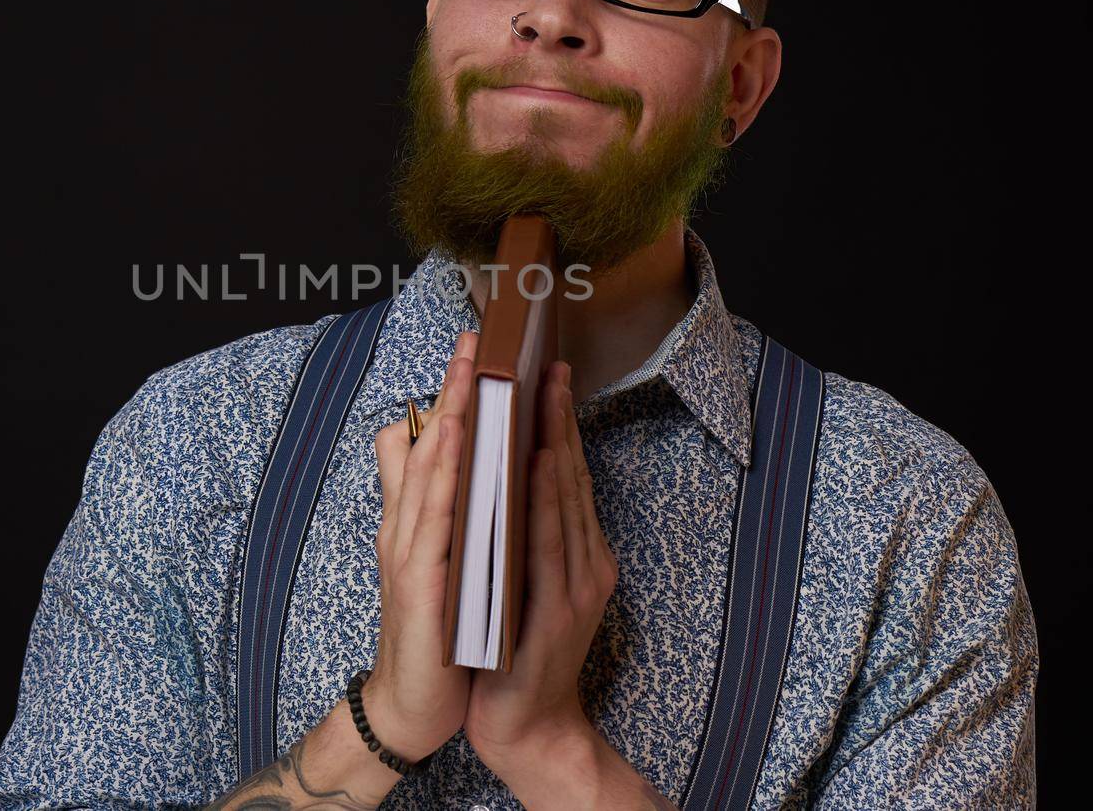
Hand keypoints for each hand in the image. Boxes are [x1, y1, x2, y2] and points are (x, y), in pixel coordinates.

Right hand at [364, 330, 478, 761]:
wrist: (412, 707)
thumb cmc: (433, 634)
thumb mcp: (432, 563)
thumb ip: (437, 517)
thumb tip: (445, 469)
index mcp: (416, 521)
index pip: (432, 444)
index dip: (451, 396)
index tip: (474, 349)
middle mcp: (407, 527)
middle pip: (429, 446)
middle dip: (452, 392)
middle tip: (473, 341)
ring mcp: (410, 553)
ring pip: (430, 475)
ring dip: (450, 424)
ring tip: (469, 379)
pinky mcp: (420, 584)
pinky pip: (435, 521)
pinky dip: (446, 480)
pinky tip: (462, 453)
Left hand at [464, 360, 620, 768]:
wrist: (525, 725)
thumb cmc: (512, 648)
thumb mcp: (520, 579)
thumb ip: (521, 530)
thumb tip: (505, 472)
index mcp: (578, 551)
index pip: (567, 475)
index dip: (558, 421)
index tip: (546, 371)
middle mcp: (587, 561)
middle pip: (573, 477)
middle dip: (559, 417)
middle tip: (547, 365)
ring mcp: (578, 585)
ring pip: (566, 501)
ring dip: (556, 444)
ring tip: (543, 397)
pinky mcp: (560, 609)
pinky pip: (550, 541)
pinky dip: (545, 500)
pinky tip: (538, 465)